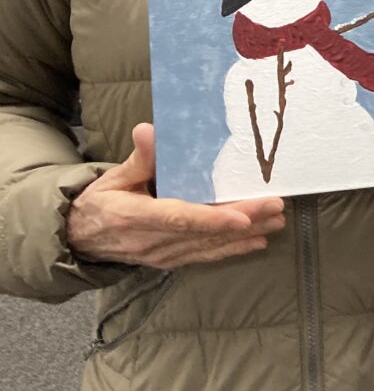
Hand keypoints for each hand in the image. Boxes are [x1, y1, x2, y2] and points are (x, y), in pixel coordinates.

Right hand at [66, 124, 285, 268]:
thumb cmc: (100, 201)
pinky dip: (232, 249)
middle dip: (243, 221)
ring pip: (208, 246)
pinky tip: (257, 241)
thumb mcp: (114, 177)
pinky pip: (204, 256)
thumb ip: (139, 158)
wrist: (78, 239)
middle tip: (276, 207)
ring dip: (245, 236)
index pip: (178, 218)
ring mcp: (161, 255)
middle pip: (203, 233)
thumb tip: (148, 129)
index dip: (211, 218)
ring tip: (276, 222)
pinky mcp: (169, 260)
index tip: (242, 216)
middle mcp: (151, 241)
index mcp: (135, 217)